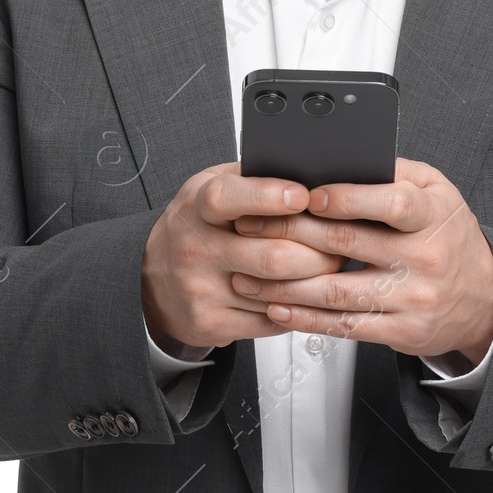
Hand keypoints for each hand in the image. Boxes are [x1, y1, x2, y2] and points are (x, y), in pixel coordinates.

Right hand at [141, 161, 346, 350]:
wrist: (152, 281)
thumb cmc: (195, 227)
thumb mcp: (210, 188)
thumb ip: (251, 177)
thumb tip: (306, 170)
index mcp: (198, 206)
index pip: (229, 198)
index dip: (269, 197)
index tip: (303, 196)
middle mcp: (197, 248)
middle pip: (271, 256)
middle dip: (318, 252)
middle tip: (340, 244)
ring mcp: (202, 289)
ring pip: (276, 292)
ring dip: (315, 282)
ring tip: (330, 268)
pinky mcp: (211, 322)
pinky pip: (270, 320)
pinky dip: (296, 308)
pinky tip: (304, 295)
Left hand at [229, 157, 492, 363]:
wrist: (485, 296)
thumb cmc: (449, 234)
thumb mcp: (437, 191)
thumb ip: (394, 173)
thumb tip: (342, 158)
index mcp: (433, 215)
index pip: (392, 203)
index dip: (348, 198)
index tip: (309, 195)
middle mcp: (424, 258)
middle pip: (349, 245)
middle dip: (292, 234)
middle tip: (251, 226)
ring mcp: (413, 299)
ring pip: (337, 292)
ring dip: (285, 286)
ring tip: (247, 276)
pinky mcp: (401, 332)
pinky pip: (345, 326)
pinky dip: (305, 319)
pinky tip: (277, 309)